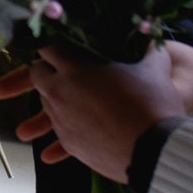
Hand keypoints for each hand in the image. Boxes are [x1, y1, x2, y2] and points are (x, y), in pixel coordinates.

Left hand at [0, 44, 184, 181]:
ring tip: (77, 94)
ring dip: (55, 94)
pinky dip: (66, 119)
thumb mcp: (155, 72)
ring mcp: (61, 119)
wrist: (154, 153)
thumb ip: (151, 51)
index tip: (64, 45)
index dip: (55, 44)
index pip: (47, 47)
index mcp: (75, 69)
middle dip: (48, 68)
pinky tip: (83, 119)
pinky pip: (57, 126)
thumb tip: (154, 39)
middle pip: (37, 73)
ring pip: (45, 100)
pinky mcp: (68, 142)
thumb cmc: (154, 107)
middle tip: (67, 68)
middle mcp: (60, 92)